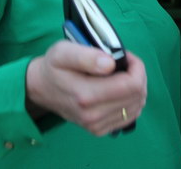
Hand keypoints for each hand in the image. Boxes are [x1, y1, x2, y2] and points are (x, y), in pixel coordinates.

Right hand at [25, 41, 146, 135]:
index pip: (132, 84)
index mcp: (86, 95)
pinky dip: (132, 101)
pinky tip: (121, 89)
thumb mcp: (64, 52)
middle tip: (124, 63)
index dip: (136, 67)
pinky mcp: (99, 129)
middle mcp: (93, 115)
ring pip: (137, 106)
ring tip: (122, 74)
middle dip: (138, 74)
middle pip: (138, 95)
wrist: (42, 88)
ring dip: (136, 87)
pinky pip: (129, 116)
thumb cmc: (54, 66)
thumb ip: (87, 56)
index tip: (125, 56)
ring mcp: (96, 125)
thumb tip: (110, 64)